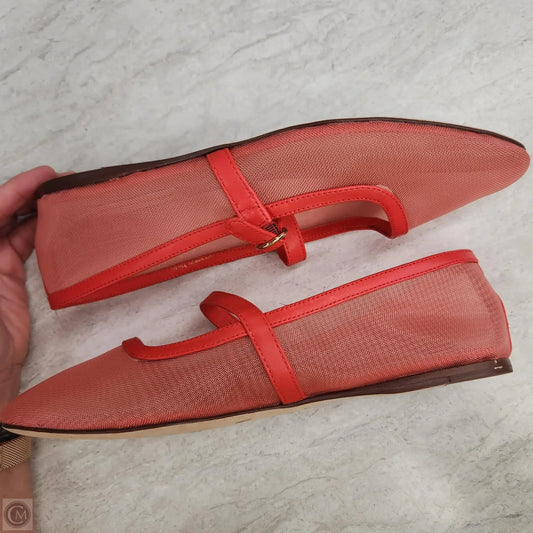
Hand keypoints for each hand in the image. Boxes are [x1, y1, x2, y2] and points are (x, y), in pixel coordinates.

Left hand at [0, 166, 57, 407]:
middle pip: (0, 213)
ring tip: (61, 196)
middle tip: (58, 181)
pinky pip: (24, 247)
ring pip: (13, 226)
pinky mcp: (10, 280)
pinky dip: (39, 233)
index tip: (43, 176)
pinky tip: (56, 224)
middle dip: (25, 193)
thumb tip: (10, 230)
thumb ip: (2, 252)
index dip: (14, 189)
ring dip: (35, 210)